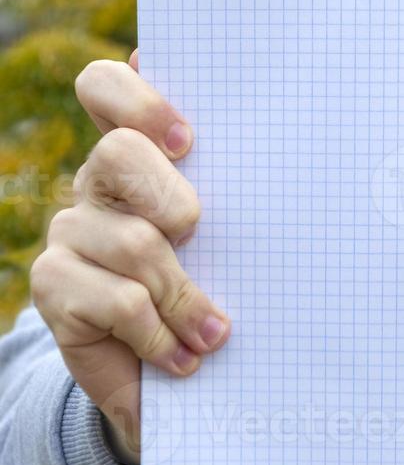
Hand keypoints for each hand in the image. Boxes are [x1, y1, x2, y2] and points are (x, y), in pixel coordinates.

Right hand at [31, 51, 230, 464]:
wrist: (167, 377)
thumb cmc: (210, 287)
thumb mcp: (225, 238)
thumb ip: (233, 192)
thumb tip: (288, 155)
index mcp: (135, 154)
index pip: (105, 87)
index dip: (140, 101)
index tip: (187, 141)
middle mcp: (96, 184)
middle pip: (119, 153)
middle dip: (173, 200)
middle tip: (198, 236)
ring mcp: (69, 232)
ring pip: (136, 242)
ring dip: (187, 297)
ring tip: (214, 334)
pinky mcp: (53, 285)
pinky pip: (121, 301)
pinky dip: (162, 335)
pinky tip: (183, 357)